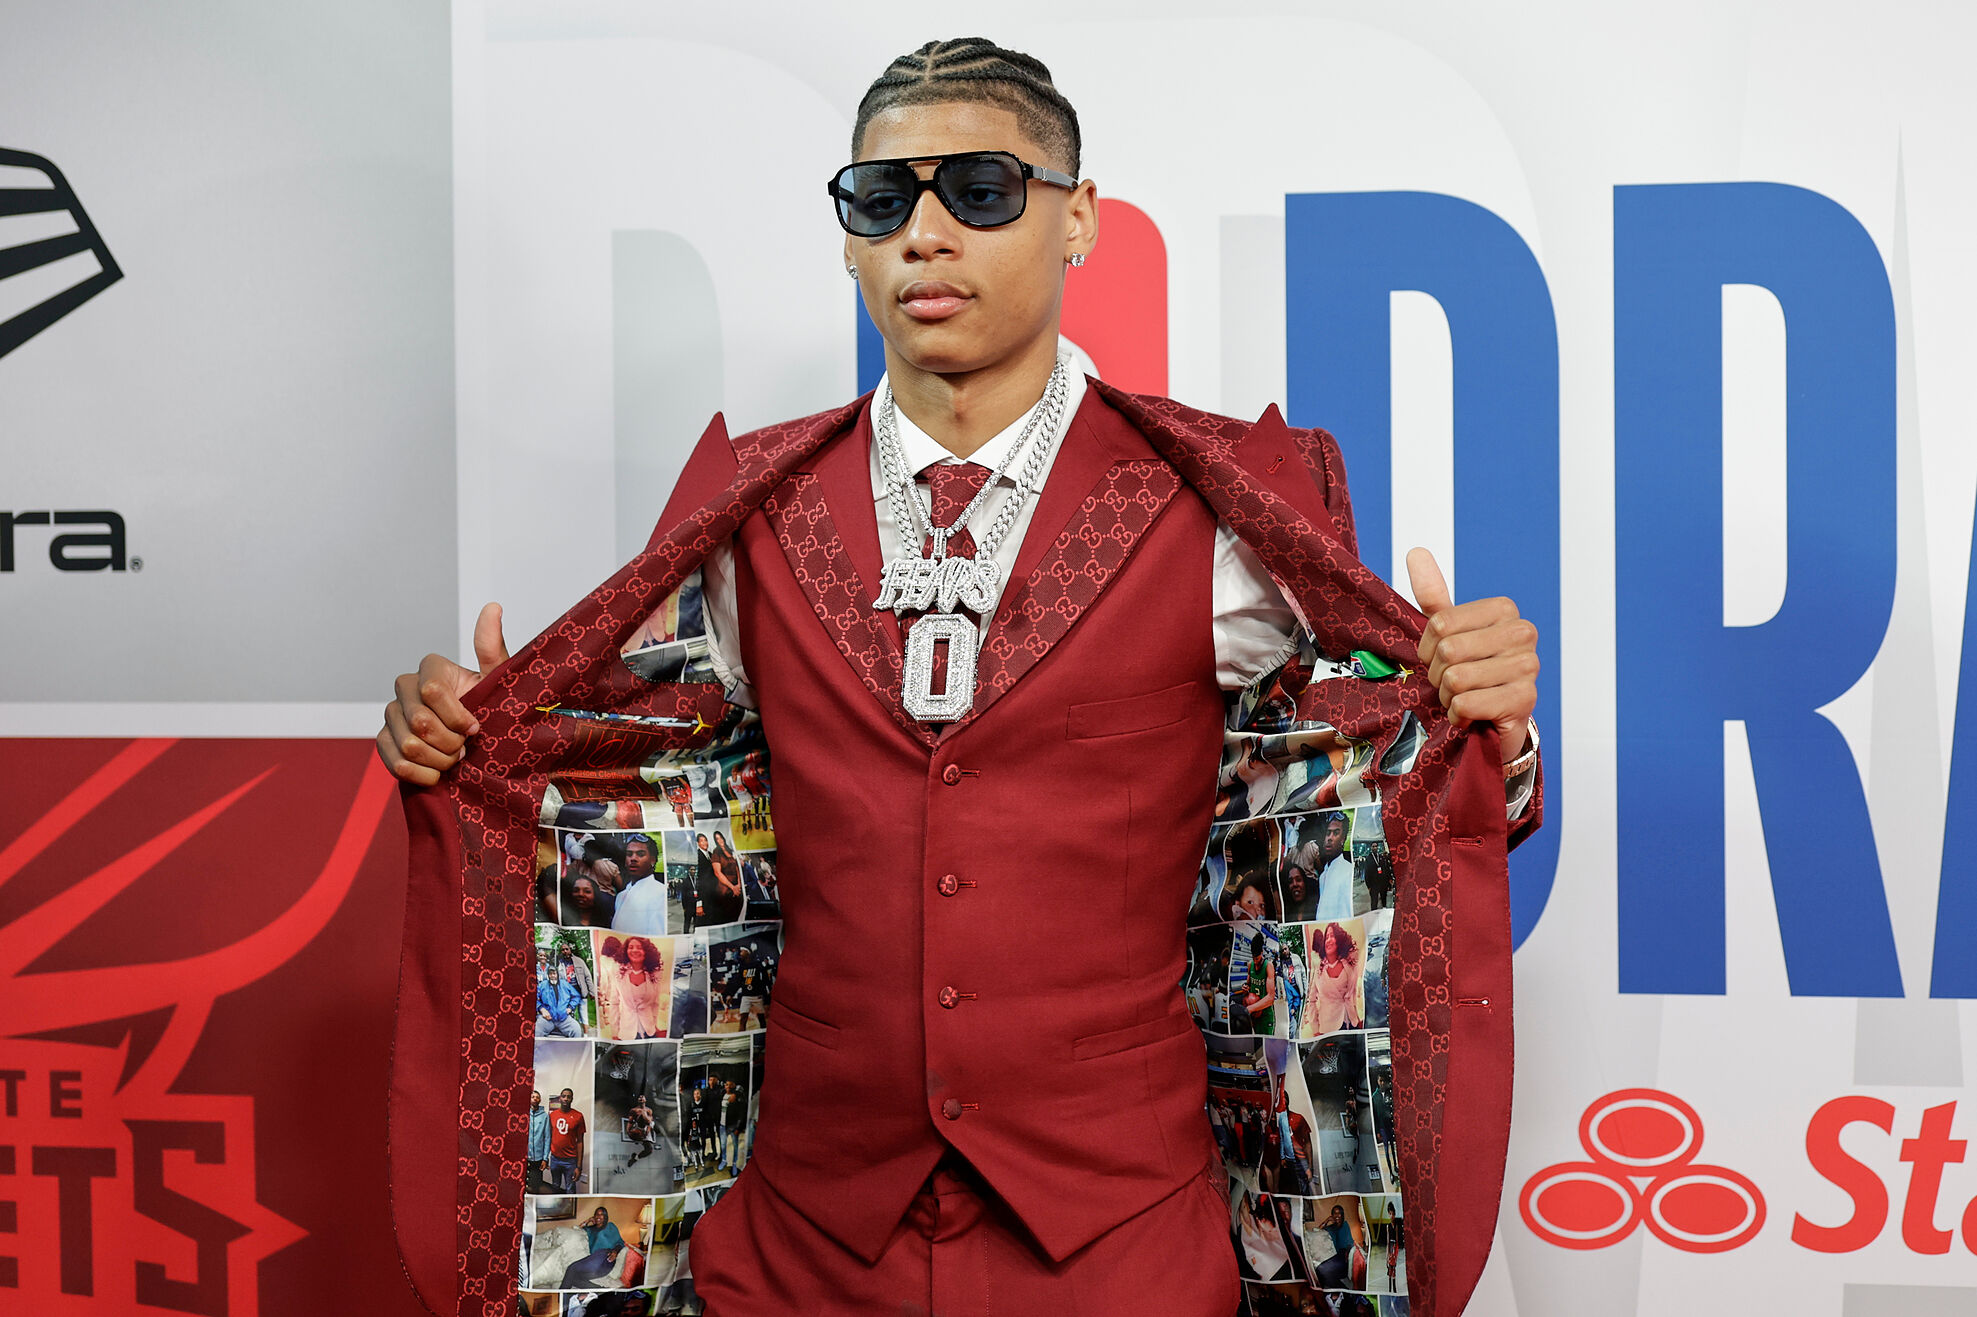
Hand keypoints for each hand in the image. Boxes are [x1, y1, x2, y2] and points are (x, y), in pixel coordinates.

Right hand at [376, 601, 509, 785]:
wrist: (481, 748)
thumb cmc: (492, 711)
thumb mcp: (499, 683)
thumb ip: (492, 648)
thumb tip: (493, 606)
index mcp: (431, 668)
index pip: (432, 691)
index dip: (457, 717)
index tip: (476, 728)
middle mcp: (405, 687)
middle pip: (420, 722)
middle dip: (450, 743)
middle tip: (466, 748)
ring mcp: (390, 715)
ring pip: (409, 746)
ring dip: (439, 761)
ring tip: (454, 760)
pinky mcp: (383, 742)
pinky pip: (395, 764)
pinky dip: (422, 775)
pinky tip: (438, 774)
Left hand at [1405, 547, 1537, 762]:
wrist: (1493, 720)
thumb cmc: (1469, 670)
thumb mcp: (1447, 632)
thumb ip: (1433, 595)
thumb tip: (1416, 552)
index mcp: (1503, 609)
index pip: (1439, 623)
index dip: (1427, 649)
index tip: (1439, 660)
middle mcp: (1522, 632)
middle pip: (1448, 650)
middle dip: (1437, 675)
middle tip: (1451, 683)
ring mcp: (1529, 666)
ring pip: (1456, 679)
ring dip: (1448, 697)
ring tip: (1462, 697)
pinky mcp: (1525, 700)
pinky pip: (1467, 704)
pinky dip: (1458, 715)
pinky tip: (1472, 715)